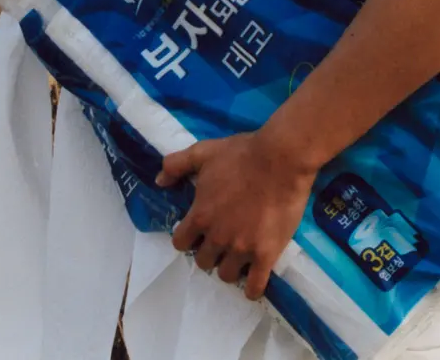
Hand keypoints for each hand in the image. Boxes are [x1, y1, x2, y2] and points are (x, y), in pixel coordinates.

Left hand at [156, 129, 318, 299]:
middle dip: (209, 252)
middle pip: (203, 262)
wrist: (281, 158)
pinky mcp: (266, 254)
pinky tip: (253, 279)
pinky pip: (254, 286)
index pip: (180, 243)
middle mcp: (218, 237)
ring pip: (226, 275)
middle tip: (221, 241)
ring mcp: (242, 248)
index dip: (188, 238)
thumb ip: (177, 165)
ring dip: (229, 267)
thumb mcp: (204, 152)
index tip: (198, 232)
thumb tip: (158, 182)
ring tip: (238, 256)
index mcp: (200, 215)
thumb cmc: (242, 154)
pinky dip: (251, 288)